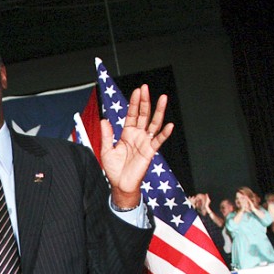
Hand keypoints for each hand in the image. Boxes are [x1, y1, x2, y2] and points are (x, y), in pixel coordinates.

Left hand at [99, 84, 173, 209]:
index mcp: (127, 133)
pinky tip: (170, 125)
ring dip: (158, 111)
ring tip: (163, 98)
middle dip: (145, 101)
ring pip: (154, 123)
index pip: (132, 114)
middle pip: (143, 114)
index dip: (134, 103)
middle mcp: (138, 135)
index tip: (137, 91)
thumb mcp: (106, 150)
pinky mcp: (150, 152)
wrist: (120, 185)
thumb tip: (104, 120)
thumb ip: (106, 135)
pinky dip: (164, 134)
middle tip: (146, 88)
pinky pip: (158, 141)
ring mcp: (145, 142)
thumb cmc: (114, 169)